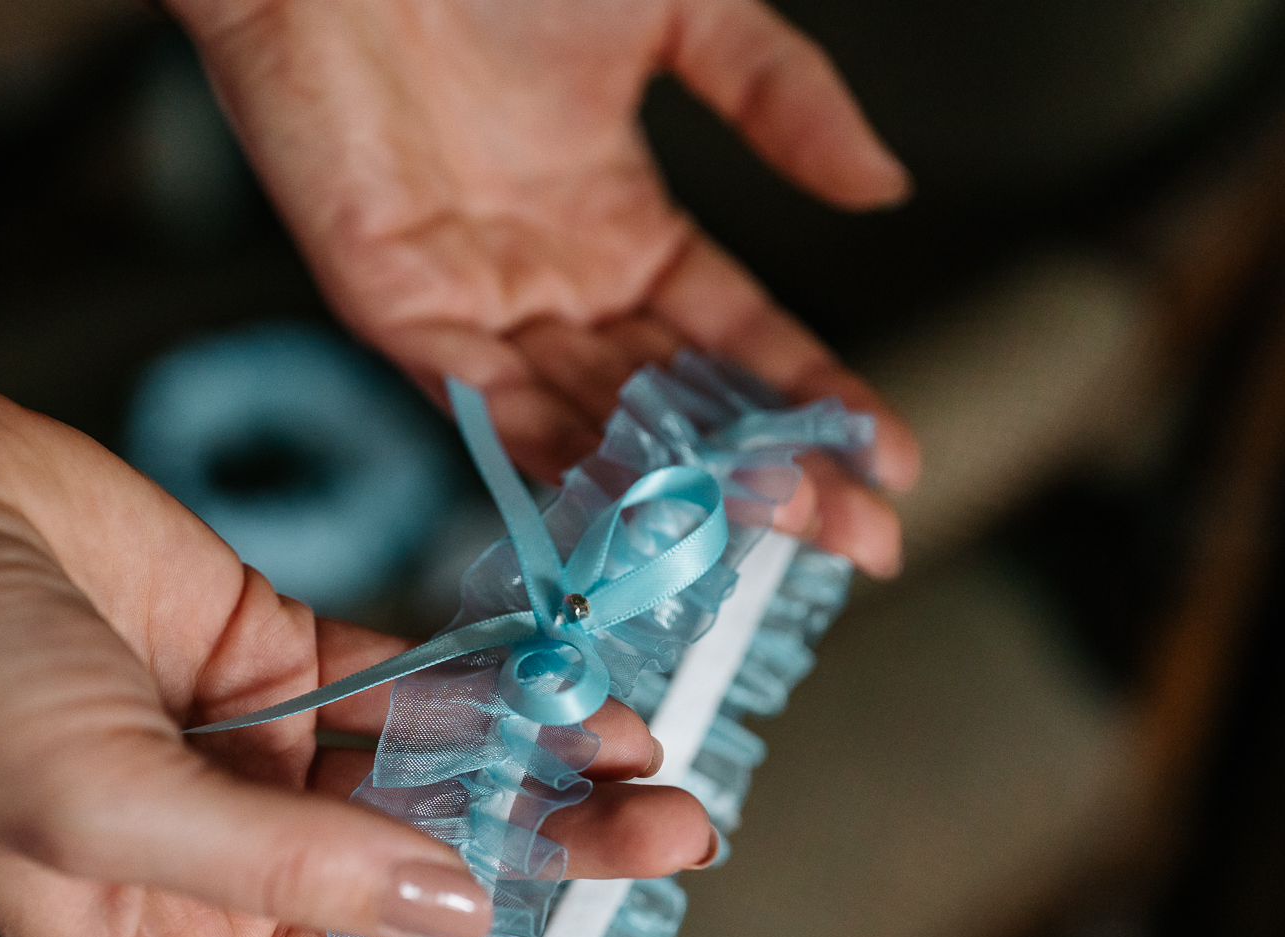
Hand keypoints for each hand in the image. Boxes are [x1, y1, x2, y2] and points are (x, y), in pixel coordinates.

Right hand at [0, 391, 731, 936]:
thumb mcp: (100, 816)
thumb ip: (285, 872)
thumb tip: (456, 913)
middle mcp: (235, 894)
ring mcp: (274, 777)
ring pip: (453, 830)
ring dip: (563, 834)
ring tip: (676, 827)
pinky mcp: (297, 666)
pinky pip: (435, 702)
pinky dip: (518, 713)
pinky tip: (601, 723)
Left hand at [179, 0, 921, 575]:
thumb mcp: (681, 13)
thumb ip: (780, 99)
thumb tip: (883, 189)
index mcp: (623, 222)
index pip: (736, 337)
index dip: (812, 398)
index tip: (888, 457)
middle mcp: (558, 282)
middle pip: (678, 404)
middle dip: (772, 472)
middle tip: (860, 536)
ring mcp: (480, 305)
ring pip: (596, 421)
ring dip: (683, 482)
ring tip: (776, 523)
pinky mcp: (396, 309)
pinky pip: (484, 405)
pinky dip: (556, 456)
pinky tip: (632, 503)